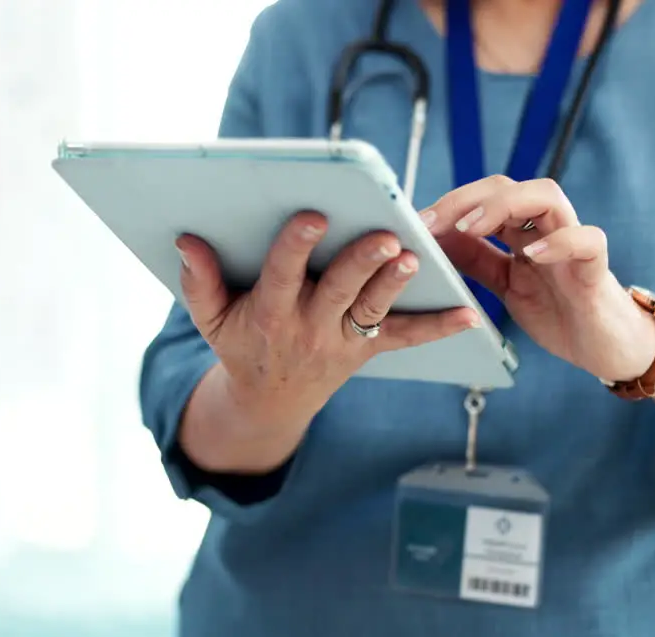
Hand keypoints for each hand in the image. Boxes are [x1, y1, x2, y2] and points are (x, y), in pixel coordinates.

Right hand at [178, 211, 480, 426]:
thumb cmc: (240, 343)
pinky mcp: (367, 348)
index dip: (297, 247)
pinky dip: (437, 328)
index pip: (283, 275)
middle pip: (338, 291)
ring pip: (372, 309)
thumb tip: (186, 240)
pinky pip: (405, 337)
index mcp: (270, 313)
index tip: (313, 217)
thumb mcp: (209, 319)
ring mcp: (341, 340)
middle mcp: (309, 326)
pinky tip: (468, 314)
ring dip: (394, 285)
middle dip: (360, 263)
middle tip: (383, 238)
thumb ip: (199, 281)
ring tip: (414, 259)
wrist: (270, 400)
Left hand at [422, 176, 654, 381]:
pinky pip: (587, 239)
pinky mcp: (597, 268)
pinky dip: (561, 241)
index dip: (450, 204)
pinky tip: (533, 255)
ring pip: (548, 196)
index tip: (415, 223)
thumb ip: (476, 262)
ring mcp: (573, 245)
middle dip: (467, 199)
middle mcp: (547, 230)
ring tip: (471, 227)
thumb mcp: (506, 286)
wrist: (606, 348)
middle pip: (510, 187)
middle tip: (432, 223)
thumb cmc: (559, 312)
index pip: (485, 197)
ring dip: (505, 205)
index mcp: (522, 233)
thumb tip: (433, 243)